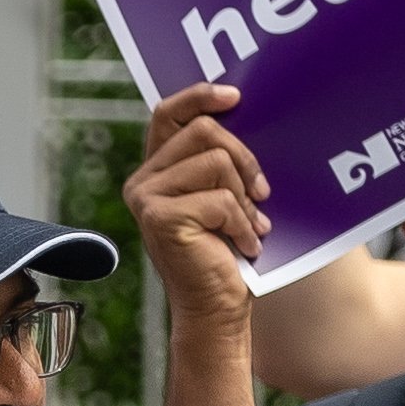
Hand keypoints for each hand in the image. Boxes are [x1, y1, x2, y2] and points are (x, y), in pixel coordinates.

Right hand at [126, 82, 273, 329]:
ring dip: (244, 198)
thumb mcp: (223, 196)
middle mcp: (143, 180)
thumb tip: (244, 114)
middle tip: (261, 194)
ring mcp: (146, 198)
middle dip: (244, 159)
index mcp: (156, 170)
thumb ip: (219, 161)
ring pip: (216, 161)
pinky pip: (220, 198)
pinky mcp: (160, 217)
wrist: (217, 309)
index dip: (200, 96)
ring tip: (249, 227)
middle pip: (203, 131)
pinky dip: (242, 224)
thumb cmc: (225, 254)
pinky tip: (244, 245)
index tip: (235, 96)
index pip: (168, 113)